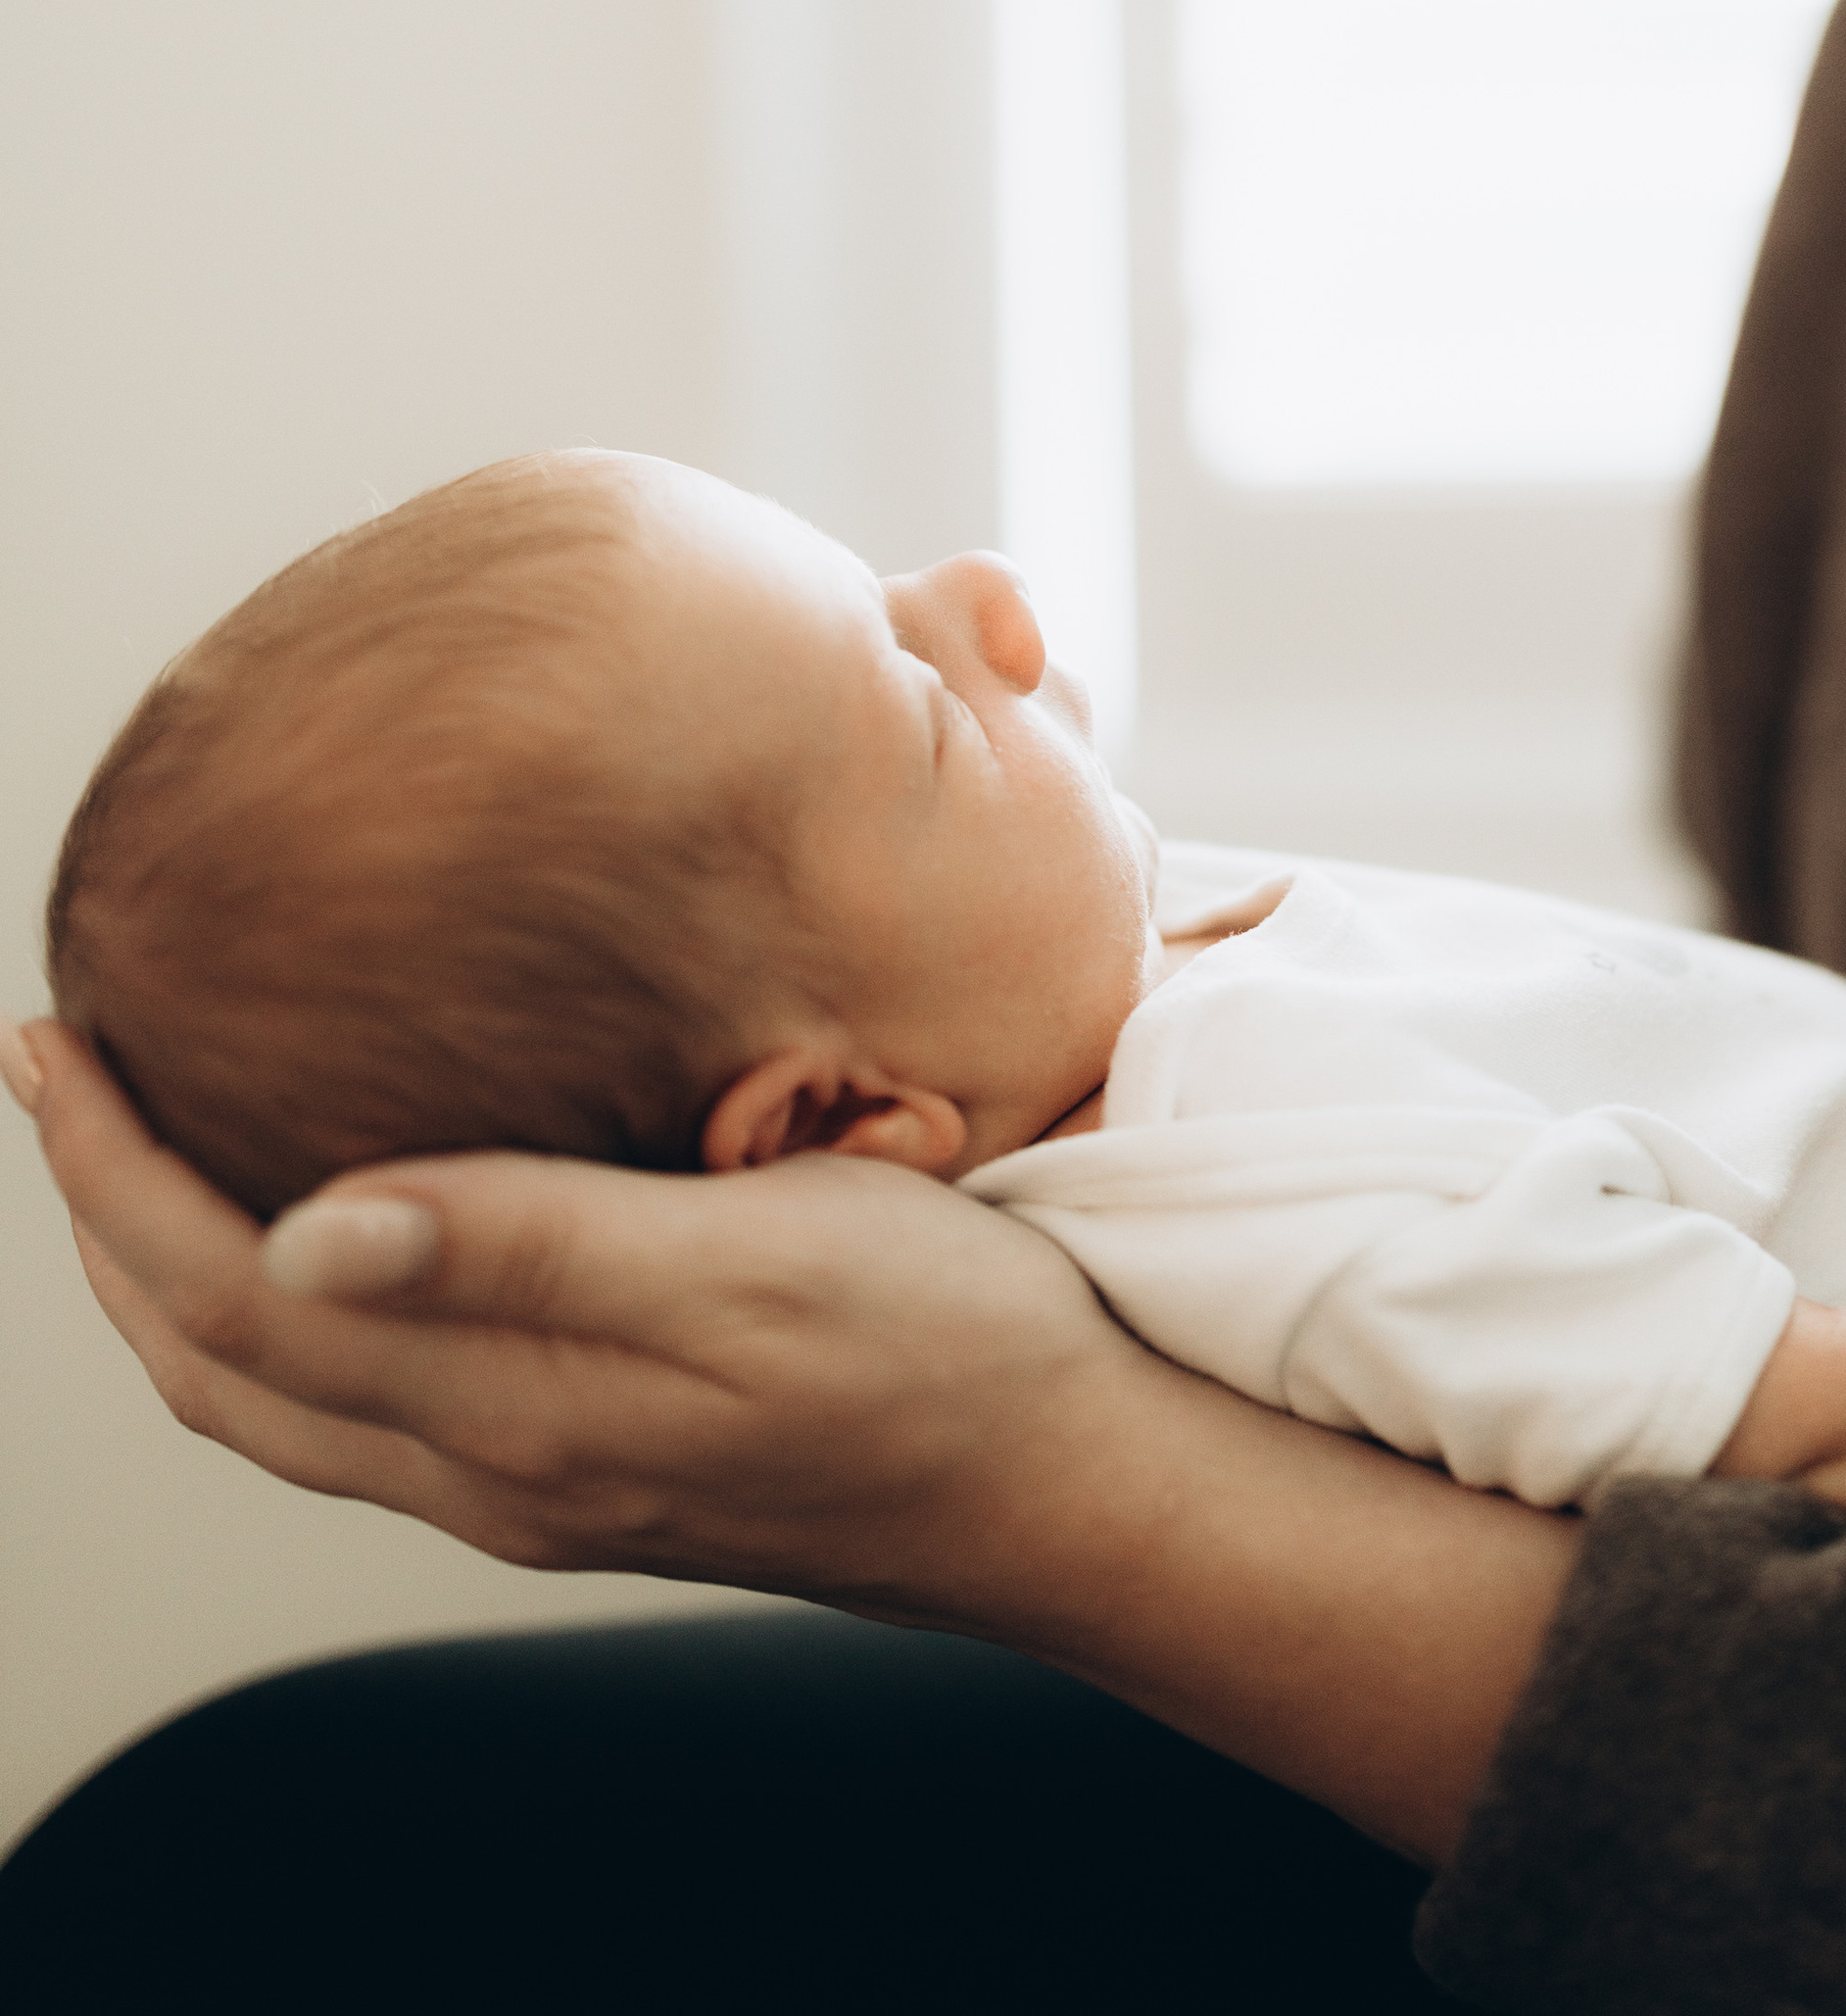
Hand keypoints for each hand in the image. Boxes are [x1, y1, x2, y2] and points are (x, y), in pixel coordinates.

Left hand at [14, 1016, 1579, 1862]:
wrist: (1071, 1478)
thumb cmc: (945, 1349)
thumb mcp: (752, 1264)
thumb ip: (528, 1242)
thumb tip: (305, 1227)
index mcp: (518, 1408)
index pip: (236, 1296)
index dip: (116, 1175)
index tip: (50, 1040)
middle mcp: (502, 1463)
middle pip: (225, 1361)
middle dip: (111, 1221)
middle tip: (62, 1068)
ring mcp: (547, 1475)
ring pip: (290, 1391)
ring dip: (183, 1274)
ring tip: (146, 1145)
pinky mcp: (599, 1458)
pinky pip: (375, 1396)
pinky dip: (293, 1309)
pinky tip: (335, 1222)